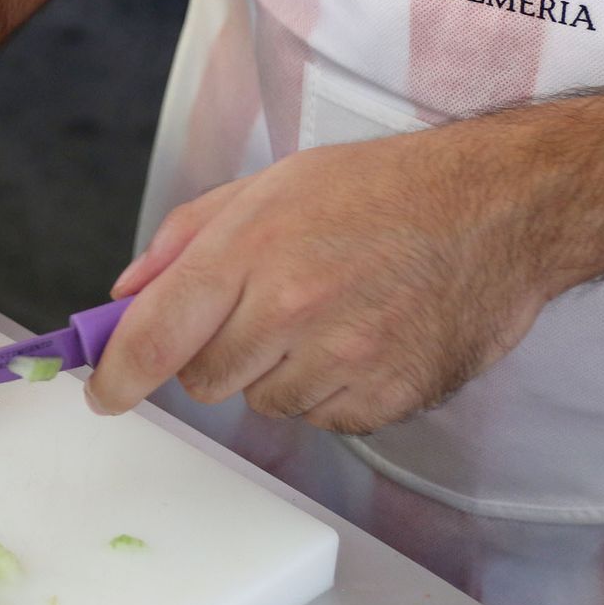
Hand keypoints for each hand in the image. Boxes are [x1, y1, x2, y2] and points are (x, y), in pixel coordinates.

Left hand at [88, 124, 562, 433]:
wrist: (500, 209)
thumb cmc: (382, 190)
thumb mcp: (271, 186)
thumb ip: (186, 238)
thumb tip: (126, 295)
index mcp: (252, 249)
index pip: (155, 337)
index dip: (116, 376)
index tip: (103, 394)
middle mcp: (291, 309)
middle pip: (203, 381)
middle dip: (213, 354)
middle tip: (261, 310)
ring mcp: (343, 360)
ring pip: (262, 403)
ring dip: (276, 372)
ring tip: (327, 315)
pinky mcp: (386, 398)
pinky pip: (321, 419)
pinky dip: (329, 391)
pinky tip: (362, 339)